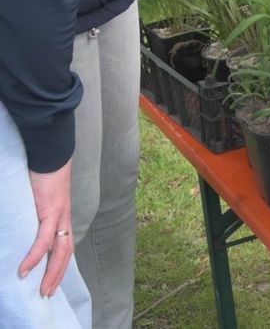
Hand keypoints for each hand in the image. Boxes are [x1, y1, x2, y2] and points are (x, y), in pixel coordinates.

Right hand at [20, 161, 73, 296]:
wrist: (50, 155)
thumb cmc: (42, 175)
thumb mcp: (39, 200)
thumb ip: (37, 216)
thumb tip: (26, 228)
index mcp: (63, 216)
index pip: (65, 246)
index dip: (60, 265)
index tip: (52, 281)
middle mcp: (65, 218)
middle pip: (66, 253)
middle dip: (57, 275)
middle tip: (47, 293)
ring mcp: (59, 215)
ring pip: (59, 250)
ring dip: (50, 272)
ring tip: (40, 289)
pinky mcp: (51, 210)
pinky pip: (44, 238)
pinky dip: (35, 255)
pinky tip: (25, 269)